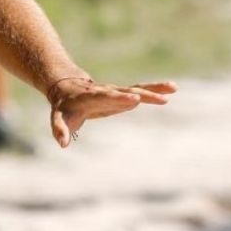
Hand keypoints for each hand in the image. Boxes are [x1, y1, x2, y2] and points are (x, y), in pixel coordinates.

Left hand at [46, 77, 176, 147]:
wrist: (67, 87)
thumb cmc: (64, 107)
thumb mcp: (58, 118)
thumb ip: (60, 129)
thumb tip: (62, 144)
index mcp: (88, 97)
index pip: (103, 97)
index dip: (118, 98)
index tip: (132, 99)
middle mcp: (104, 91)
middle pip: (122, 92)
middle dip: (136, 94)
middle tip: (152, 96)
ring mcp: (115, 92)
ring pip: (135, 90)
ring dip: (153, 90)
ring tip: (172, 88)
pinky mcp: (123, 94)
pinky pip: (140, 91)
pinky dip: (155, 90)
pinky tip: (172, 89)